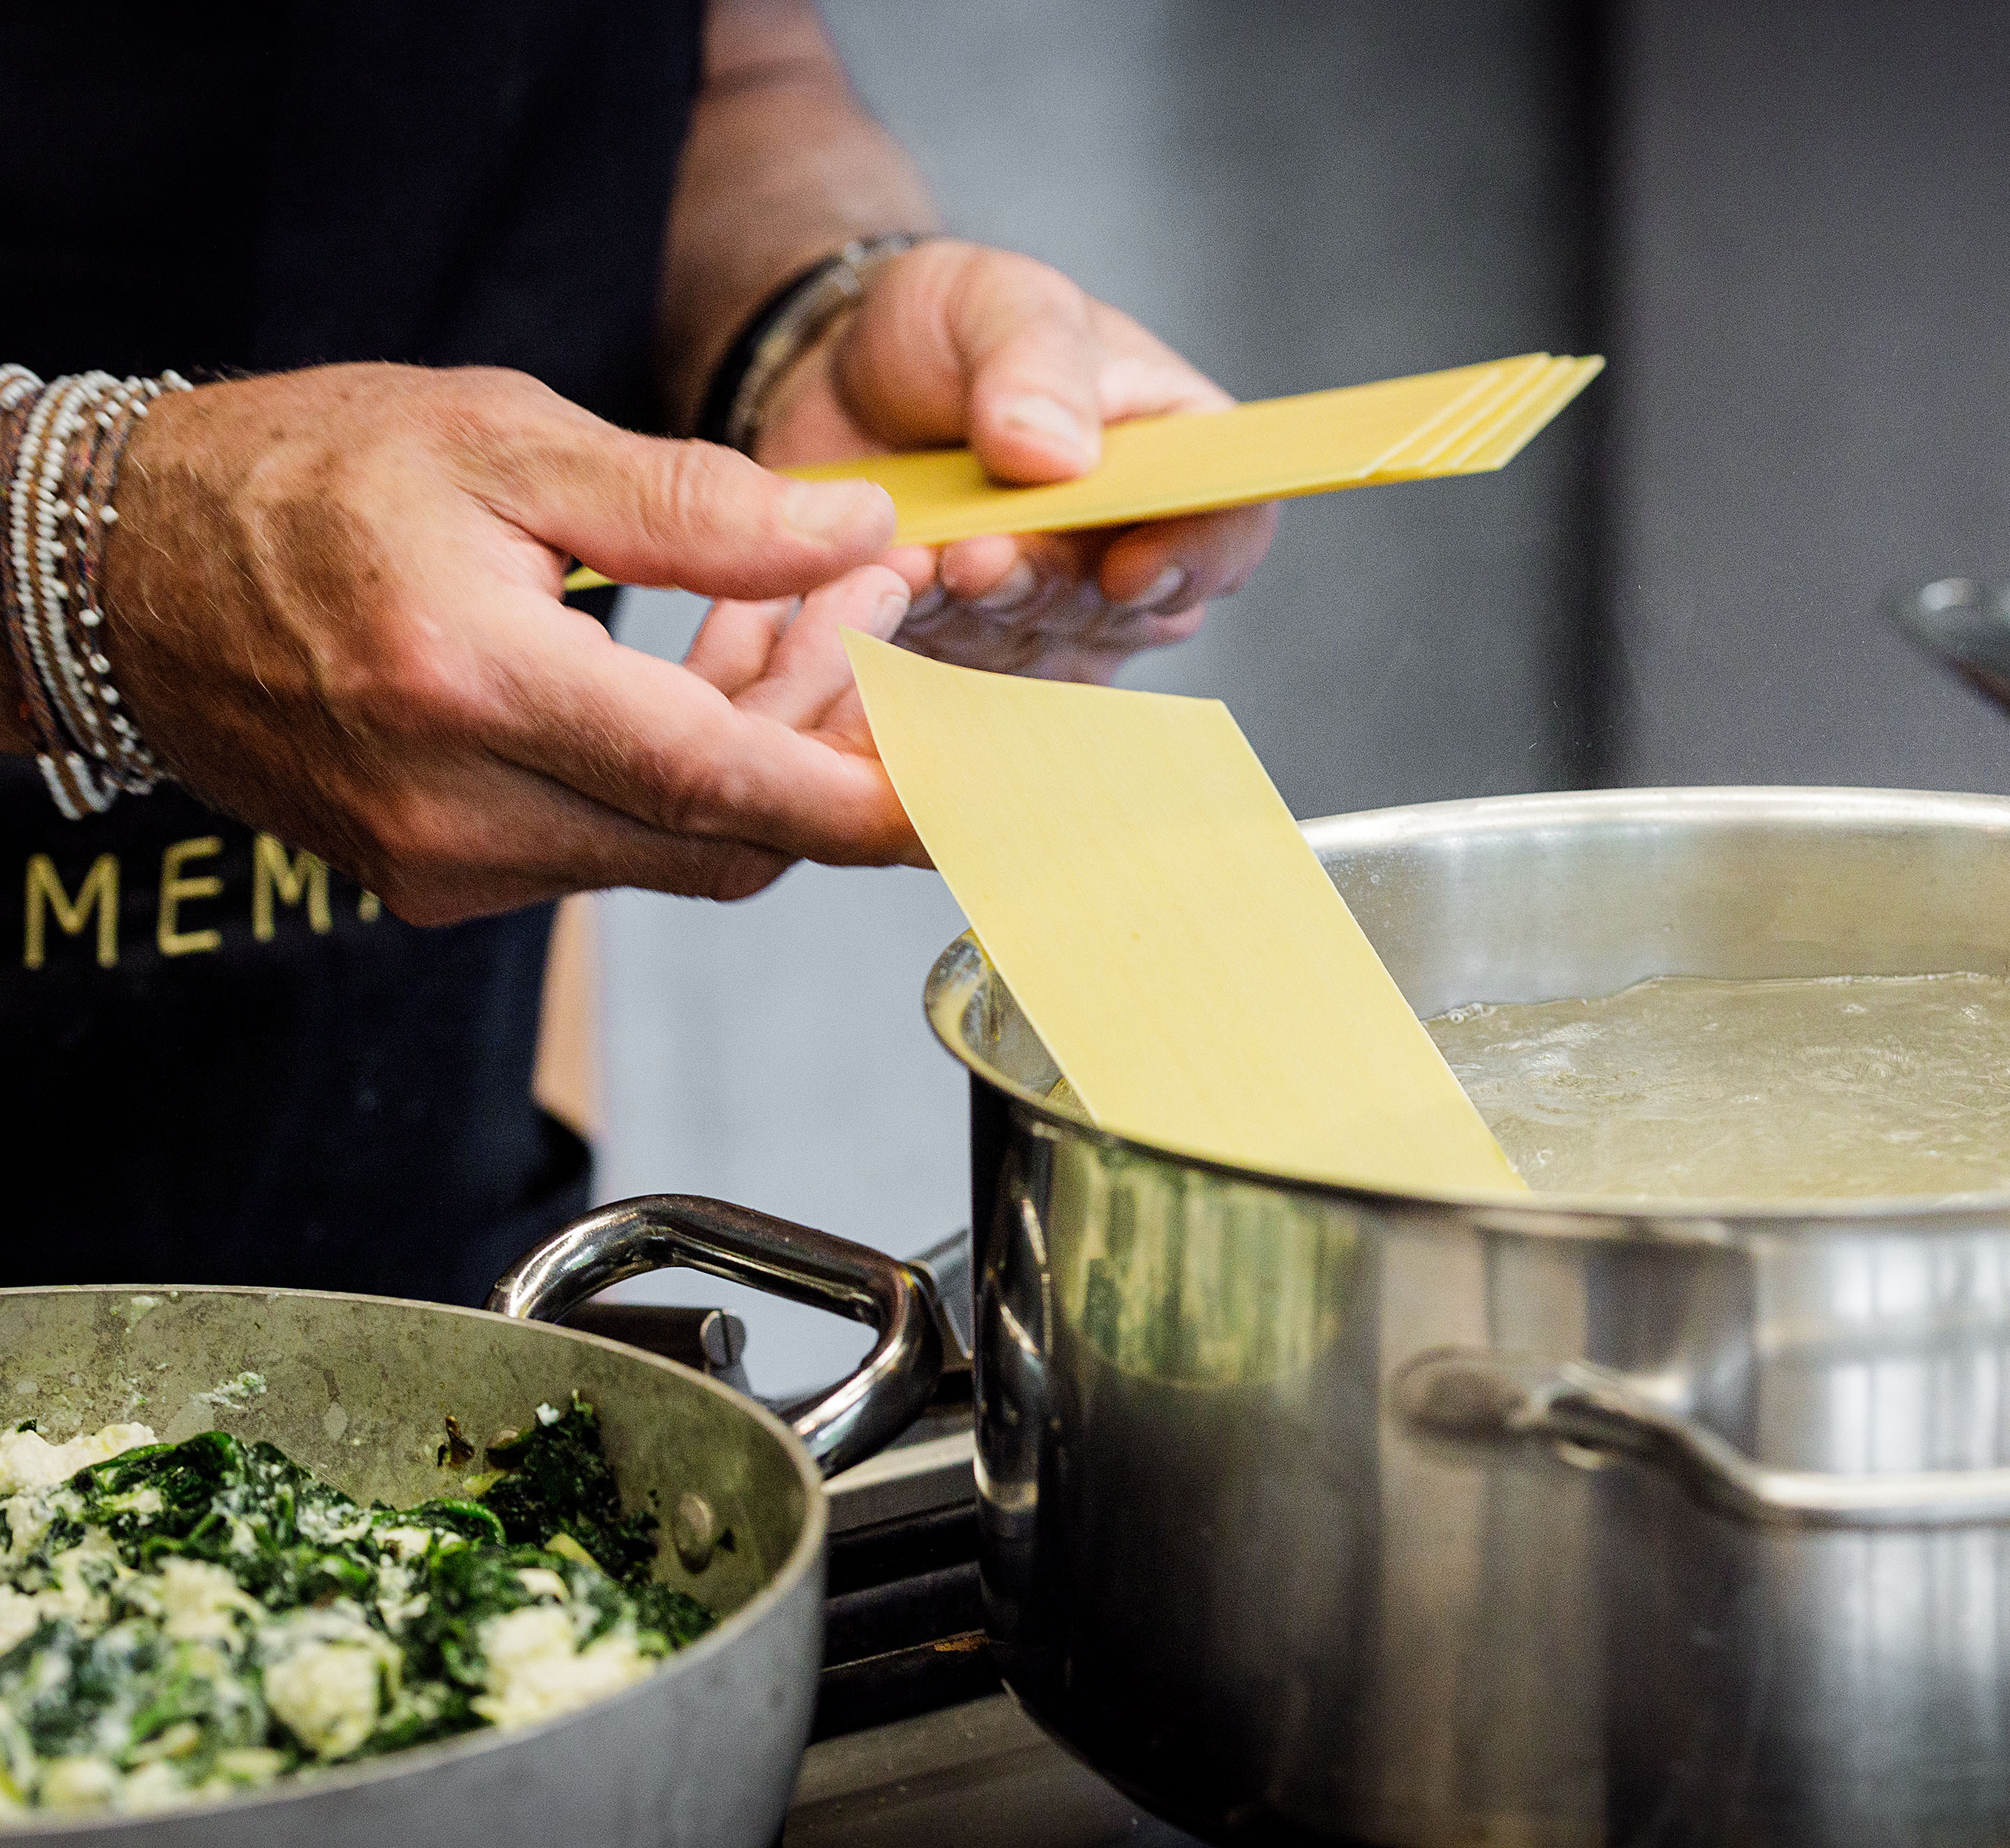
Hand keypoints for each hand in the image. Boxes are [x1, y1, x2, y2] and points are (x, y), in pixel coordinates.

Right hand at [100, 362, 925, 924]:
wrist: (119, 568)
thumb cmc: (300, 477)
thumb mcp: (503, 443)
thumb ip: (695, 503)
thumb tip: (856, 531)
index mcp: (468, 684)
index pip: (716, 782)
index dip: (862, 799)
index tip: (968, 795)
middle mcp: (453, 809)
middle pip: (724, 831)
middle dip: (833, 738)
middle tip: (880, 604)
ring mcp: (440, 863)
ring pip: (679, 846)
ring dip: (766, 745)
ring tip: (799, 609)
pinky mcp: (437, 878)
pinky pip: (615, 846)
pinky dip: (688, 771)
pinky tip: (705, 666)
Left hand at [745, 238, 1279, 682]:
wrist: (840, 386)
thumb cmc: (945, 331)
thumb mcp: (991, 300)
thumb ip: (1033, 363)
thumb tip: (1061, 457)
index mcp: (1178, 455)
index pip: (1233, 528)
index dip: (1195, 561)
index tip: (1126, 570)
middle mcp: (1139, 552)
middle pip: (1132, 612)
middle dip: (1045, 587)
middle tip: (970, 558)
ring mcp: (1063, 620)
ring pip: (1041, 652)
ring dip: (969, 617)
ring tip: (901, 563)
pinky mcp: (985, 660)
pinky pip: (964, 684)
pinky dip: (917, 642)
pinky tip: (870, 594)